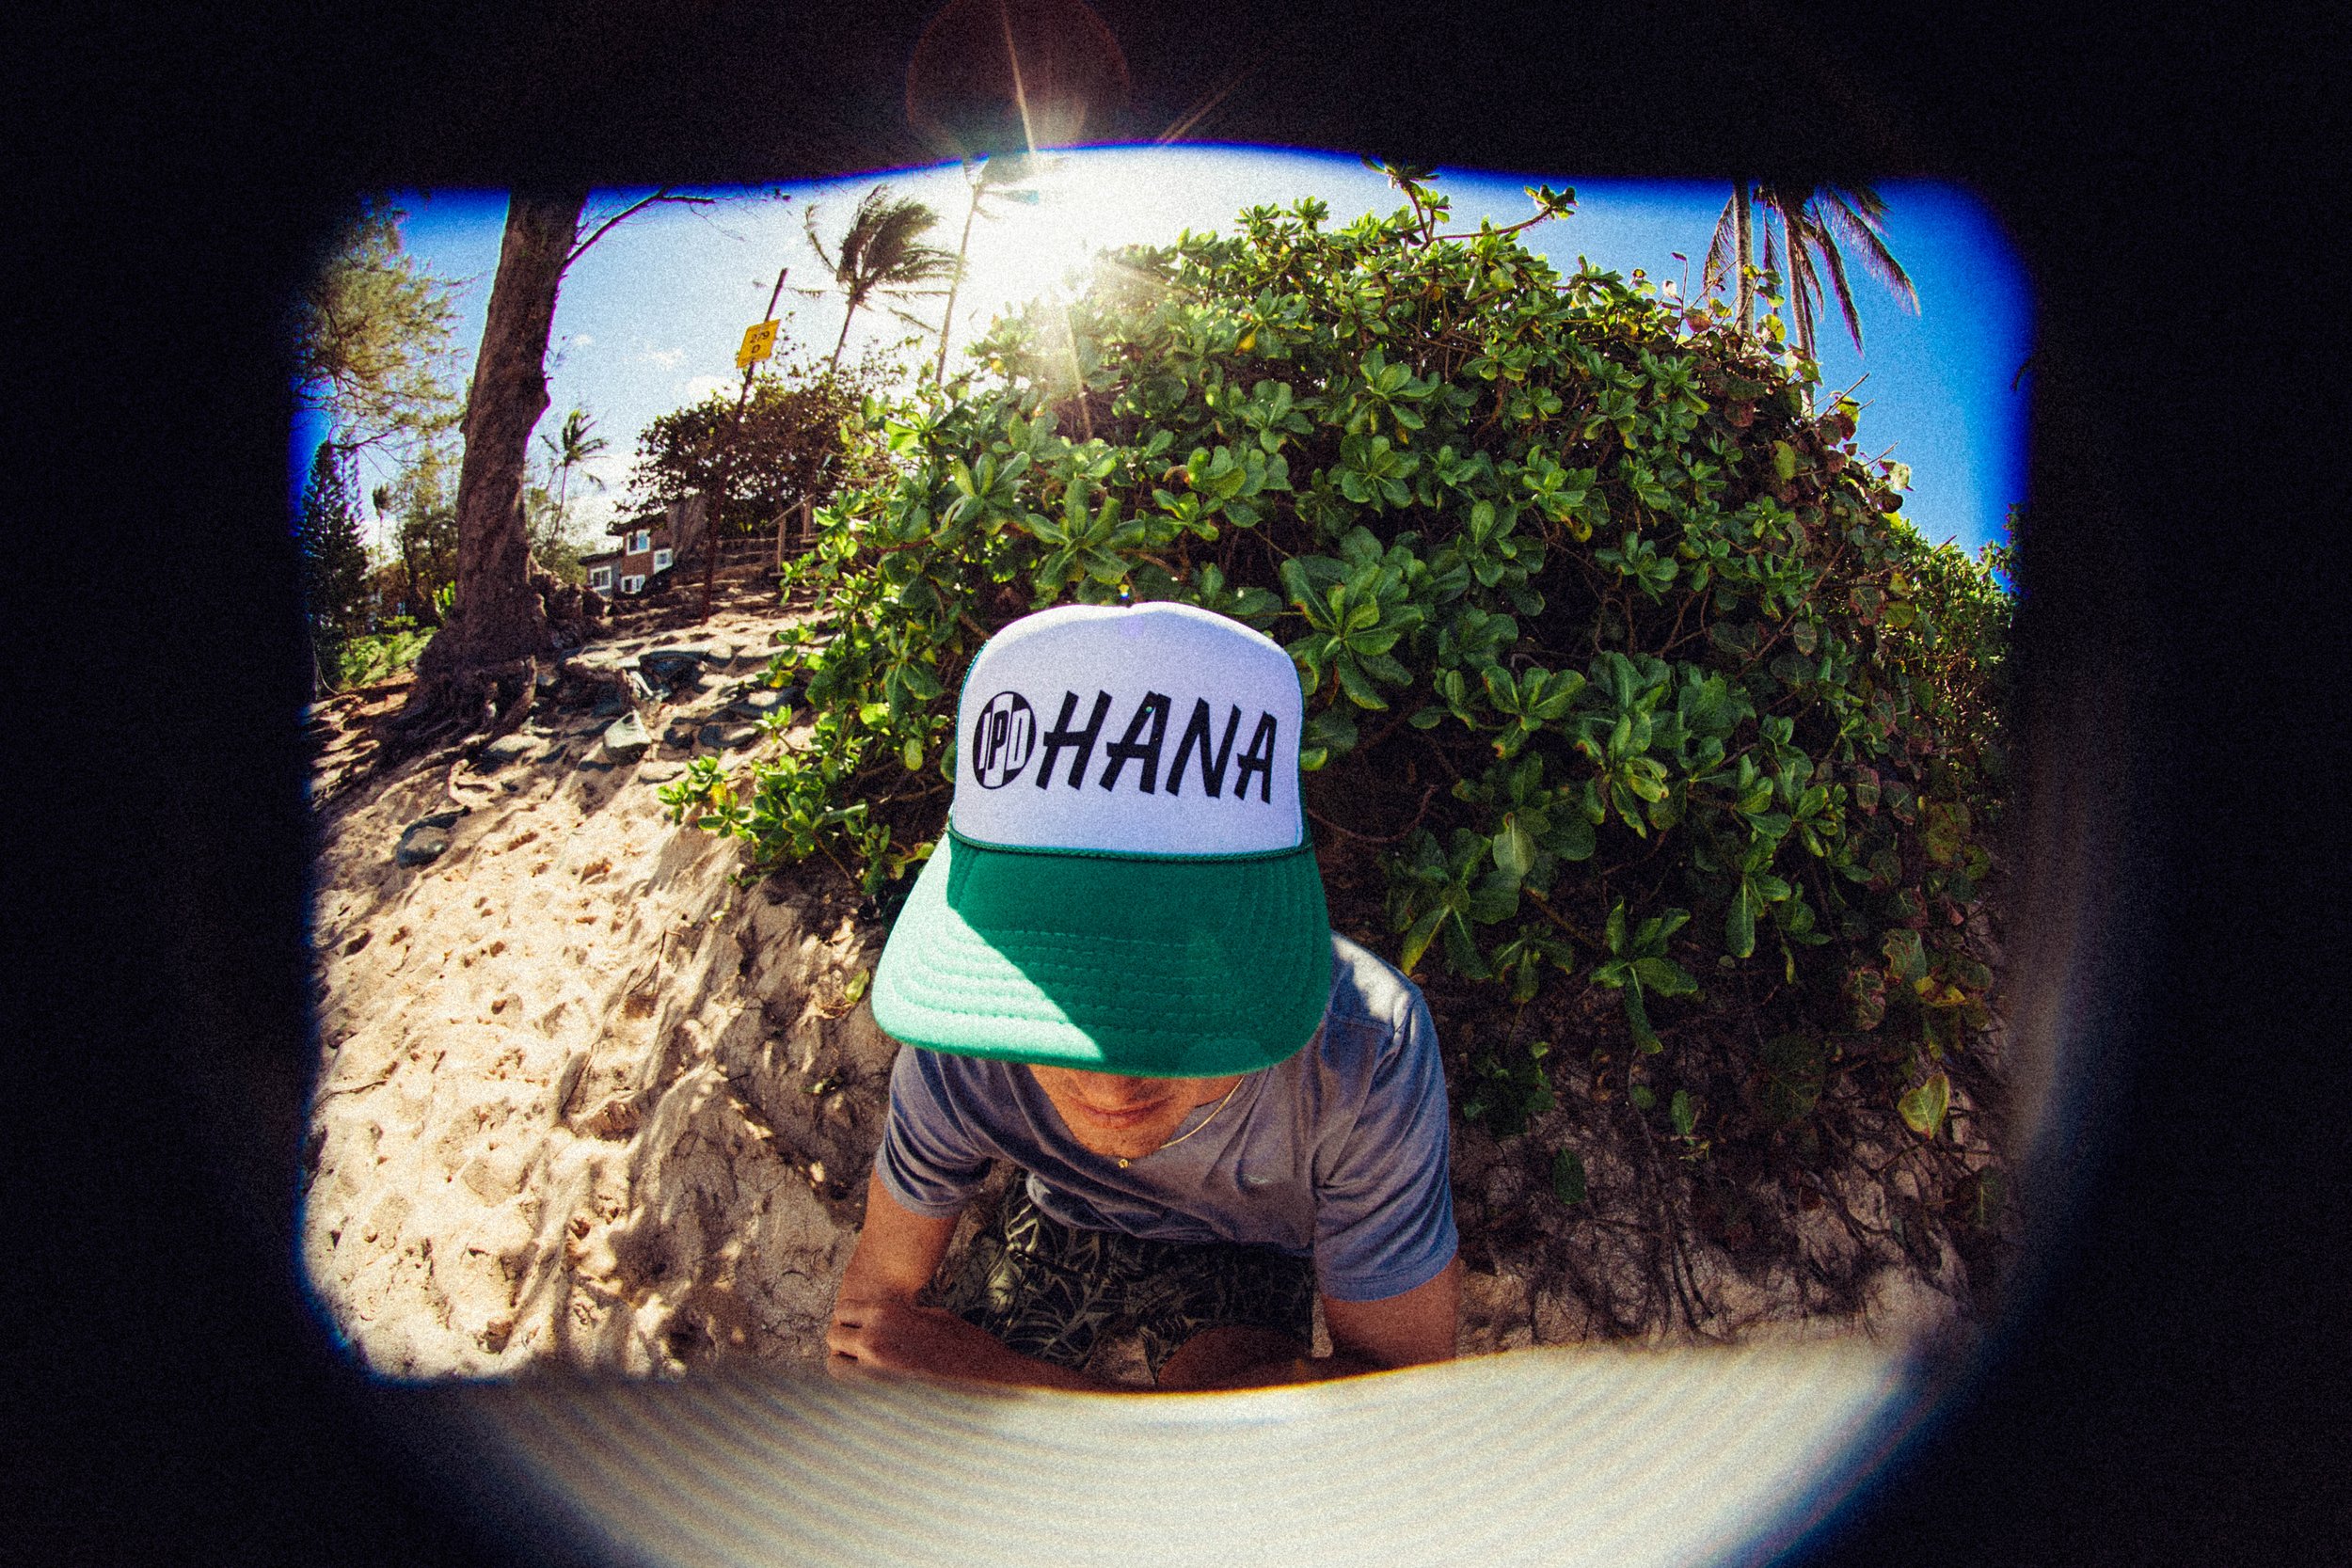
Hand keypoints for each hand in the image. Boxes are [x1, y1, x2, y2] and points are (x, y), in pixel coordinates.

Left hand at [826, 1296, 1024, 1383]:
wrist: (992, 1380)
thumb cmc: (969, 1346)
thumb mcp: (935, 1317)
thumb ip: (903, 1317)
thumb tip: (885, 1322)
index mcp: (887, 1313)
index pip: (843, 1310)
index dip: (852, 1319)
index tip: (861, 1328)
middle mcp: (874, 1340)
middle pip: (833, 1338)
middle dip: (844, 1344)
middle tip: (862, 1352)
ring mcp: (874, 1373)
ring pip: (836, 1368)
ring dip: (846, 1367)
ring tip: (869, 1372)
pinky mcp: (880, 1399)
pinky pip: (853, 1391)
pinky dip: (858, 1389)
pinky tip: (881, 1390)